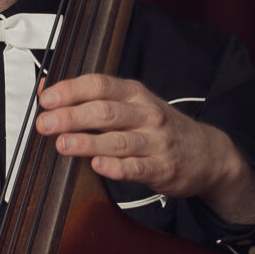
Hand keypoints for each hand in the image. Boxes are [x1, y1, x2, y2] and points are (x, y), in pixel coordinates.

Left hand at [35, 74, 254, 222]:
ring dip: (88, 142)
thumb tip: (46, 89)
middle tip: (46, 123)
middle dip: (72, 116)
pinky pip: (137, 168)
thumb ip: (91, 98)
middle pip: (106, 112)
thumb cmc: (158, 127)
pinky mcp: (162, 168)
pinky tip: (99, 165)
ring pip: (119, 140)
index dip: (71, 91)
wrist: (208, 153)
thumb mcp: (131, 104)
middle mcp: (146, 115)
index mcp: (135, 95)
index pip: (101, 85)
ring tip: (63, 144)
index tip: (46, 99)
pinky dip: (117, 167)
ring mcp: (156, 142)